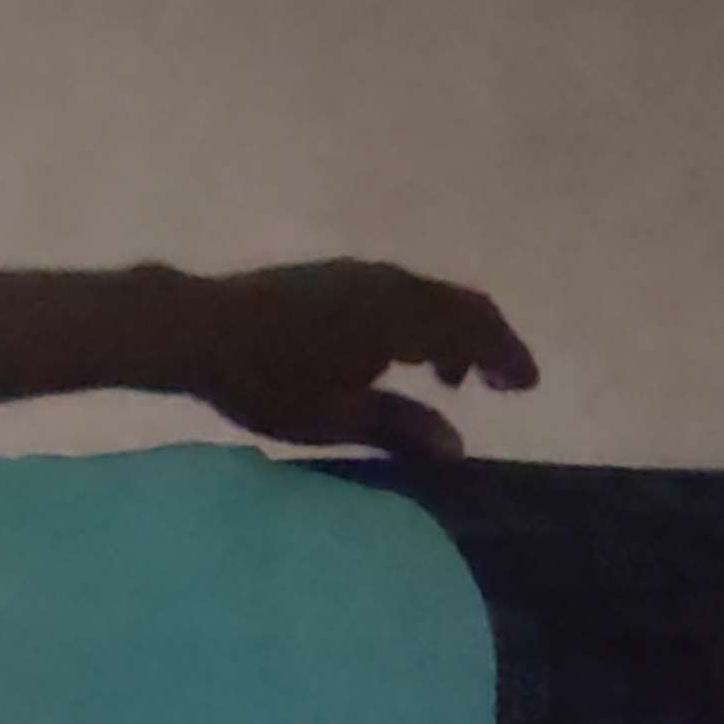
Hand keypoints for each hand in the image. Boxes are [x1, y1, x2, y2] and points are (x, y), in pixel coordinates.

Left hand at [181, 260, 538, 458]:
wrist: (197, 326)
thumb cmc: (264, 381)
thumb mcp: (333, 417)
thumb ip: (400, 429)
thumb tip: (458, 450)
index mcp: (403, 316)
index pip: (476, 332)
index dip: (508, 359)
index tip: (526, 386)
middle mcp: (393, 284)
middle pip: (462, 306)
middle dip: (488, 344)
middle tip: (500, 383)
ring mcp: (362, 273)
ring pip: (431, 297)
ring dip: (451, 333)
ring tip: (446, 379)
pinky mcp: (336, 275)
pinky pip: (401, 292)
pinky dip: (419, 320)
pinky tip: (394, 355)